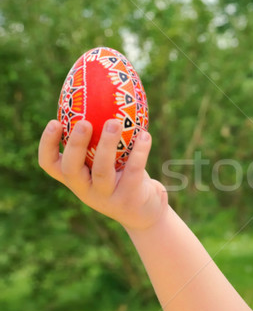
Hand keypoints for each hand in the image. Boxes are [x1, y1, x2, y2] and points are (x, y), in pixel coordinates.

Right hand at [38, 119, 167, 231]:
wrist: (146, 213)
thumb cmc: (124, 179)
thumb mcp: (109, 163)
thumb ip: (101, 142)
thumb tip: (104, 96)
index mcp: (76, 179)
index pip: (51, 165)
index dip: (47, 145)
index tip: (54, 122)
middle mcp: (86, 190)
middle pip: (71, 168)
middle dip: (75, 144)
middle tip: (83, 122)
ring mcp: (106, 197)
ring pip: (102, 170)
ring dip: (107, 144)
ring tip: (114, 122)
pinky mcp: (128, 199)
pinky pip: (133, 172)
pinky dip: (139, 152)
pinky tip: (145, 135)